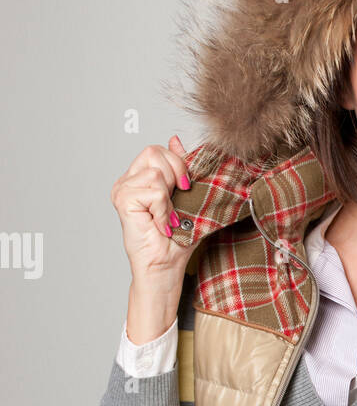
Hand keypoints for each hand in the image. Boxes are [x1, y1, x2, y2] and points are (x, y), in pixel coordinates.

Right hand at [111, 136, 191, 286]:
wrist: (165, 266)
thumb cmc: (176, 238)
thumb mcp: (185, 196)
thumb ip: (179, 168)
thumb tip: (175, 139)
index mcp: (138, 177)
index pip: (158, 150)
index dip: (178, 164)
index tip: (186, 188)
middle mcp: (126, 181)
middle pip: (154, 152)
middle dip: (175, 175)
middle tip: (176, 202)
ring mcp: (122, 189)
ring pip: (155, 172)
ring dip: (169, 198)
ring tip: (166, 218)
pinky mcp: (122, 200)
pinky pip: (153, 190)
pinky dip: (163, 209)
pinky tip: (160, 224)